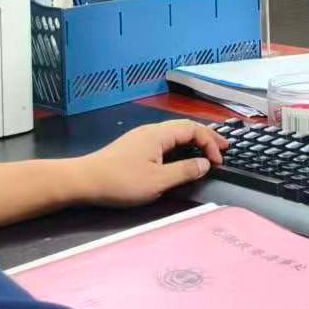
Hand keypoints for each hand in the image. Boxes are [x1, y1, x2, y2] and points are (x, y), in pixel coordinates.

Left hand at [69, 120, 228, 207]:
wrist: (84, 181)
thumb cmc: (121, 181)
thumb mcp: (158, 181)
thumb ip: (184, 171)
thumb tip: (204, 164)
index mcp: (158, 134)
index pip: (193, 129)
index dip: (210, 142)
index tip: (218, 161)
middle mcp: (151, 130)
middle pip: (185, 127)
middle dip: (206, 136)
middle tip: (224, 148)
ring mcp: (141, 137)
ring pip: (174, 133)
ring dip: (193, 140)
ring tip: (207, 151)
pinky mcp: (134, 146)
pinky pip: (164, 140)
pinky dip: (180, 145)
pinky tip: (181, 155)